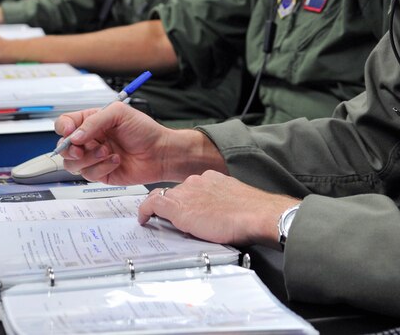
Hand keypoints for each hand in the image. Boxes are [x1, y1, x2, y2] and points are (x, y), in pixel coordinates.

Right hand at [57, 102, 220, 184]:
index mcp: (91, 122)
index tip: (70, 132)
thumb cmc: (144, 130)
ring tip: (108, 151)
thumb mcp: (119, 114)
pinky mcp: (100, 173)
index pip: (65, 124)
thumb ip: (94, 121)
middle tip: (83, 148)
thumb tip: (74, 136)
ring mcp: (93, 158)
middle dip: (70, 149)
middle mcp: (90, 140)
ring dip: (89, 158)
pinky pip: (88, 175)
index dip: (63, 128)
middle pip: (63, 147)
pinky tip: (116, 161)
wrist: (160, 153)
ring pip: (73, 164)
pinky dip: (101, 167)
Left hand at [137, 171, 298, 246]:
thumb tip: (221, 214)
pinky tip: (144, 219)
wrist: (256, 214)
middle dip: (174, 205)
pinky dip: (145, 211)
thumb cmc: (251, 213)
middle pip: (177, 192)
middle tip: (170, 219)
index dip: (186, 198)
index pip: (191, 187)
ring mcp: (186, 192)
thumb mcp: (235, 203)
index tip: (186, 206)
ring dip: (163, 210)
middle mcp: (197, 181)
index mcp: (212, 179)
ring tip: (156, 221)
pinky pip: (152, 204)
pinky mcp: (177, 206)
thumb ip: (223, 203)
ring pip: (166, 198)